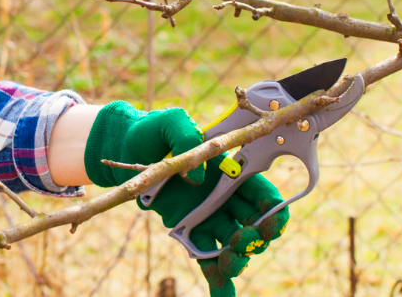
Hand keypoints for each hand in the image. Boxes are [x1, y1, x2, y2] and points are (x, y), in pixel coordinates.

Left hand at [84, 101, 288, 296]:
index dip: (273, 212)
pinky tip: (221, 295)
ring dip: (238, 260)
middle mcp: (227, 197)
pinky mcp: (189, 231)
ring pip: (235, 246)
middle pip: (255, 226)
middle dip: (255, 239)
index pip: (265, 196)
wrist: (128, 148)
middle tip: (239, 241)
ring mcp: (210, 216)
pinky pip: (208, 258)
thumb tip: (198, 178)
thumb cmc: (155, 131)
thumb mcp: (170, 122)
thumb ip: (185, 135)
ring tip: (227, 263)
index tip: (267, 223)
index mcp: (233, 171)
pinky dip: (217, 280)